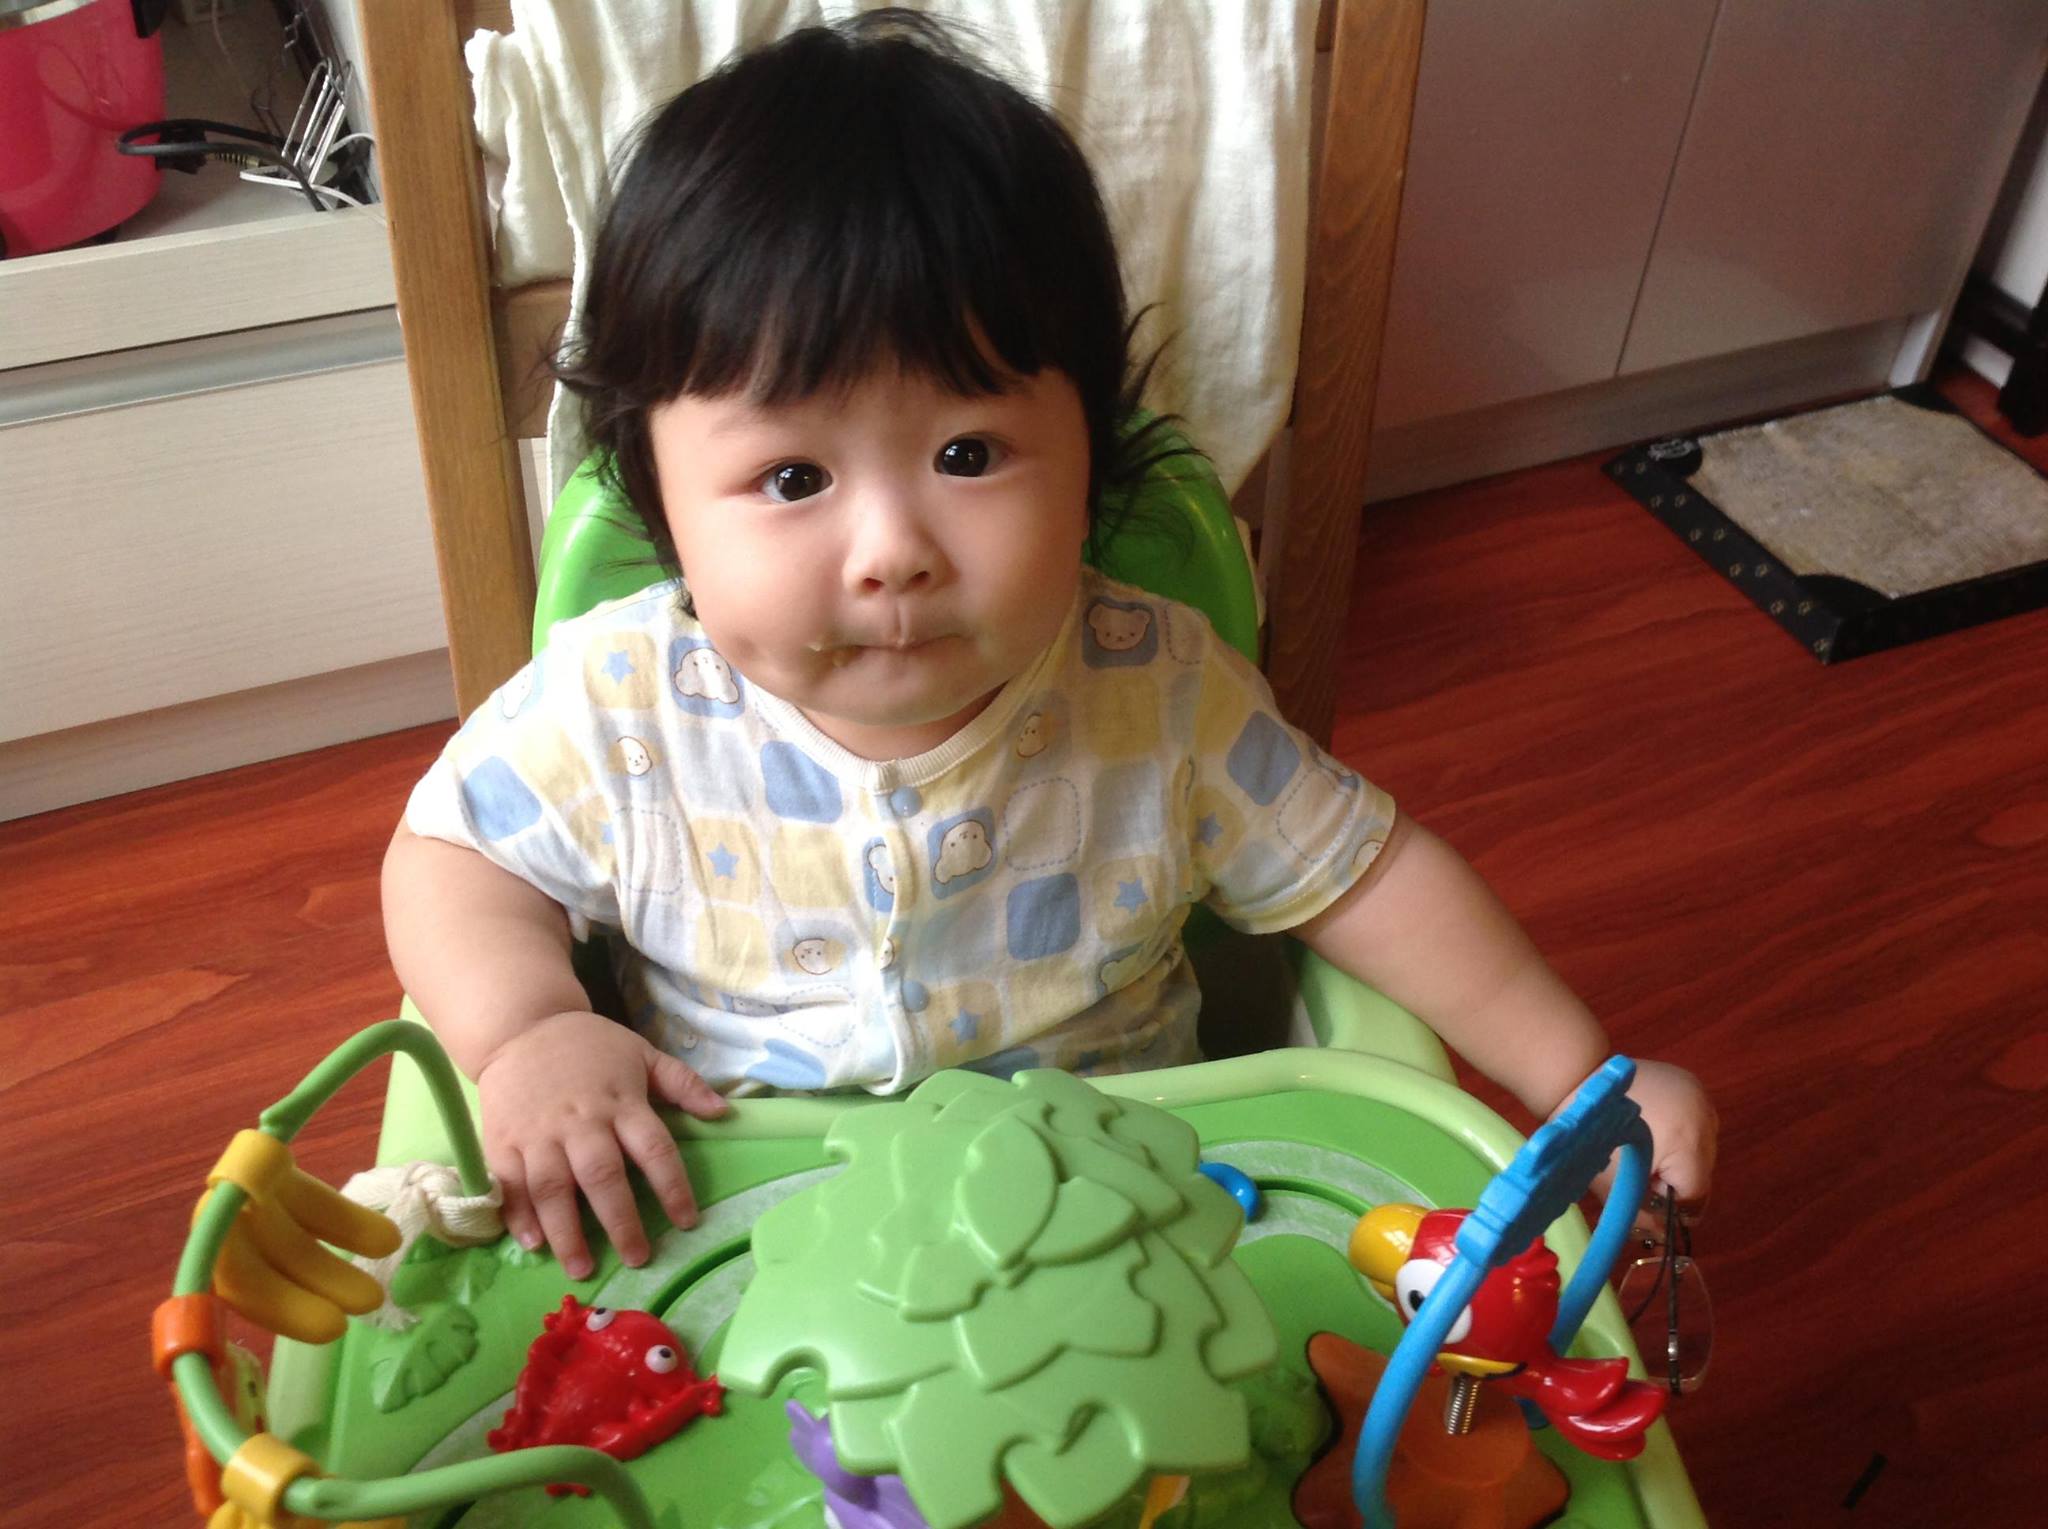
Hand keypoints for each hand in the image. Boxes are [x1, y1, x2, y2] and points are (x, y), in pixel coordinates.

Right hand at [475, 1011, 727, 1277]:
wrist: (520, 1027)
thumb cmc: (589, 1046)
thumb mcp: (642, 1053)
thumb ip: (682, 1083)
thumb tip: (723, 1112)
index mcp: (621, 1102)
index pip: (654, 1149)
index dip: (673, 1187)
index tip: (687, 1221)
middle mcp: (581, 1122)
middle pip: (603, 1176)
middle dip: (621, 1222)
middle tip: (637, 1259)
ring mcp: (538, 1134)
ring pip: (553, 1188)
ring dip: (567, 1232)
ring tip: (582, 1268)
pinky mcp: (502, 1142)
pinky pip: (510, 1184)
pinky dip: (518, 1215)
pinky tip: (532, 1243)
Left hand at [1573, 1058, 1716, 1216]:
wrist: (1578, 1081)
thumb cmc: (1591, 1138)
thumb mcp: (1616, 1185)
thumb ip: (1644, 1215)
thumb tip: (1665, 1237)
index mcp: (1688, 1145)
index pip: (1696, 1195)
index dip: (1673, 1205)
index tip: (1649, 1200)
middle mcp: (1704, 1120)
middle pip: (1701, 1171)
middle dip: (1675, 1181)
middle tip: (1642, 1174)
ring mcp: (1701, 1098)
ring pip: (1702, 1147)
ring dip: (1680, 1156)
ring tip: (1647, 1150)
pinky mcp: (1692, 1083)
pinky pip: (1696, 1121)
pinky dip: (1680, 1132)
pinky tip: (1656, 1129)